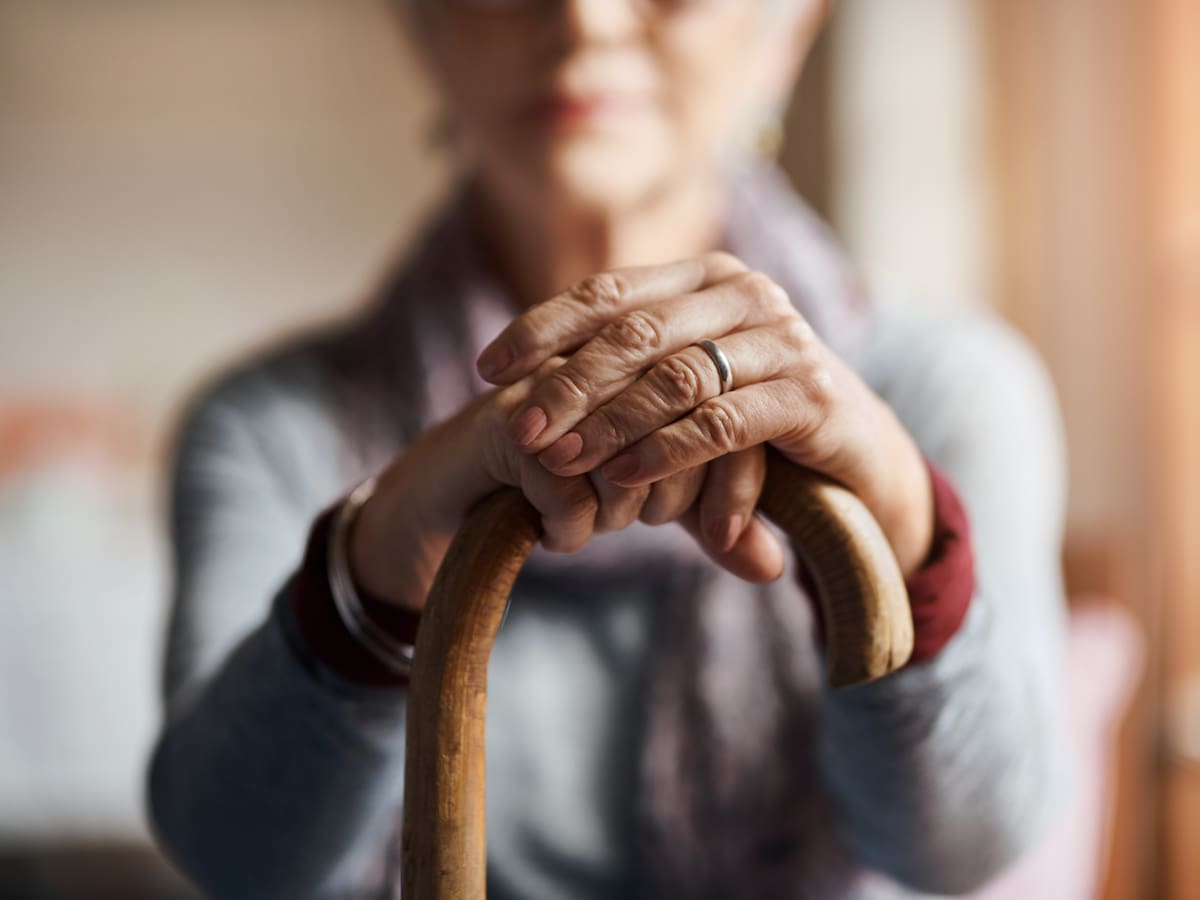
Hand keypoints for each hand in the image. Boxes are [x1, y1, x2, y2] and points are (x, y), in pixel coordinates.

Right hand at [348, 356, 781, 613]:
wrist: (453, 496)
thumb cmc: (563, 488)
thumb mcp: (654, 504)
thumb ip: (717, 525)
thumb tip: (776, 568)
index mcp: (654, 361)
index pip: (729, 411)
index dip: (735, 484)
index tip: (718, 534)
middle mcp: (608, 361)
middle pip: (686, 430)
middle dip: (675, 498)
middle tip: (641, 523)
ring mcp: (555, 386)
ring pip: (628, 458)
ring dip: (621, 512)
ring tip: (599, 527)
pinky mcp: (508, 425)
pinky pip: (568, 487)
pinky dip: (571, 528)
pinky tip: (558, 537)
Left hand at [475, 252, 933, 576]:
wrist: (857, 457)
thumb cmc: (752, 420)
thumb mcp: (684, 388)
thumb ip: (622, 377)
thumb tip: (515, 391)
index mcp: (707, 277)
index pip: (609, 292)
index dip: (542, 327)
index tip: (488, 369)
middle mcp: (746, 294)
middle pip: (635, 333)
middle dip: (566, 384)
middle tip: (517, 429)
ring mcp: (783, 339)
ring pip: (674, 376)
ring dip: (608, 423)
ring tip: (560, 460)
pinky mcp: (809, 395)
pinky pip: (721, 422)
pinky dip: (665, 451)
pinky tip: (621, 477)